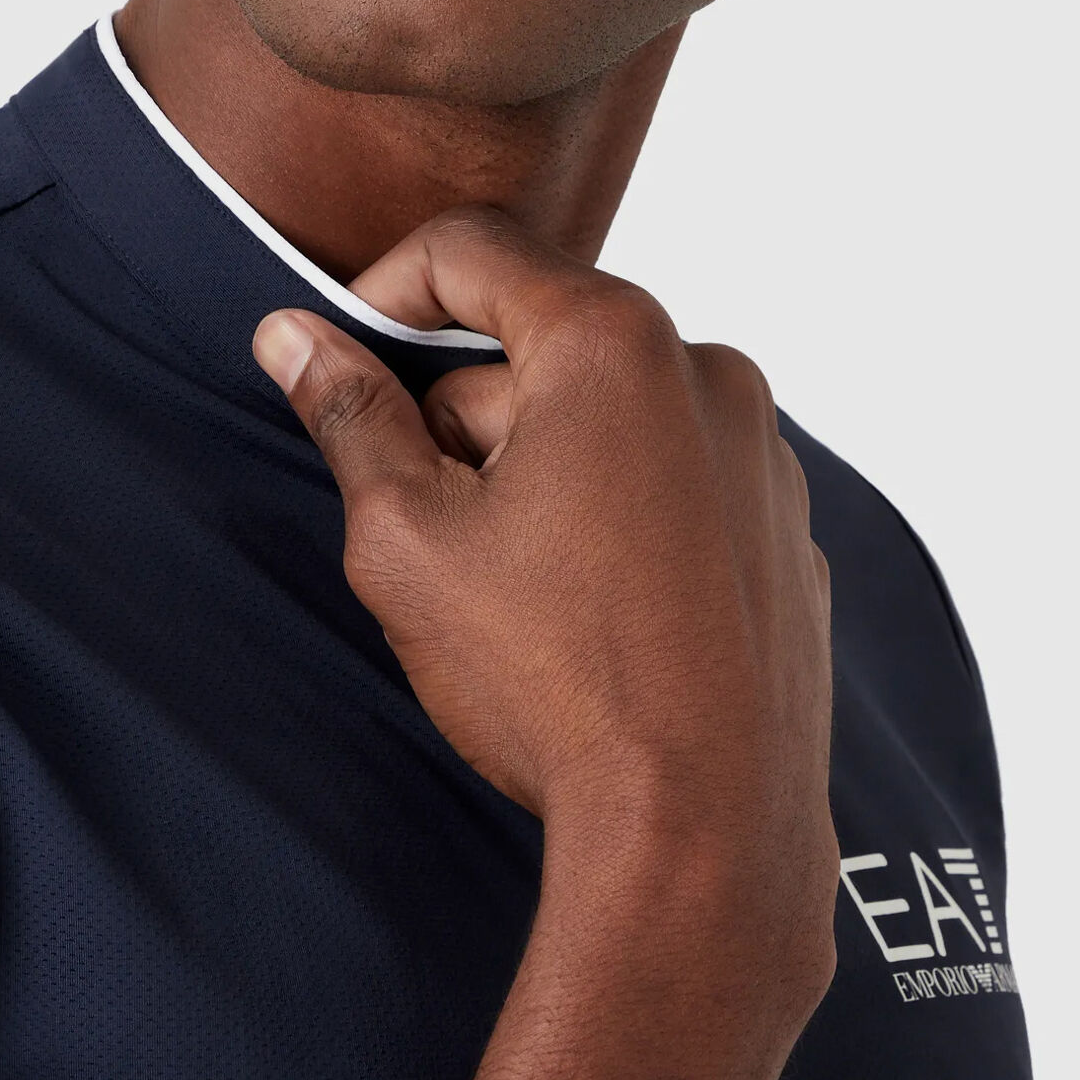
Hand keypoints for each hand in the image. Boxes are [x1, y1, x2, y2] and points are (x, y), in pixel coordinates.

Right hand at [255, 209, 835, 1025]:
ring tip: (510, 592)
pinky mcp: (787, 533)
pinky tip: (584, 619)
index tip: (342, 360)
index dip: (383, 290)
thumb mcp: (408, 541)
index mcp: (614, 345)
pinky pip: (674, 483)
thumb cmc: (554, 682)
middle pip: (542, 341)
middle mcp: (710, 374)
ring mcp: (764, 456)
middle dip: (463, 412)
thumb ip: (350, 415)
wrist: (705, 831)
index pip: (472, 249)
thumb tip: (292, 336)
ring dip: (539, 468)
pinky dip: (614, 516)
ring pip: (608, 416)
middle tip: (421, 522)